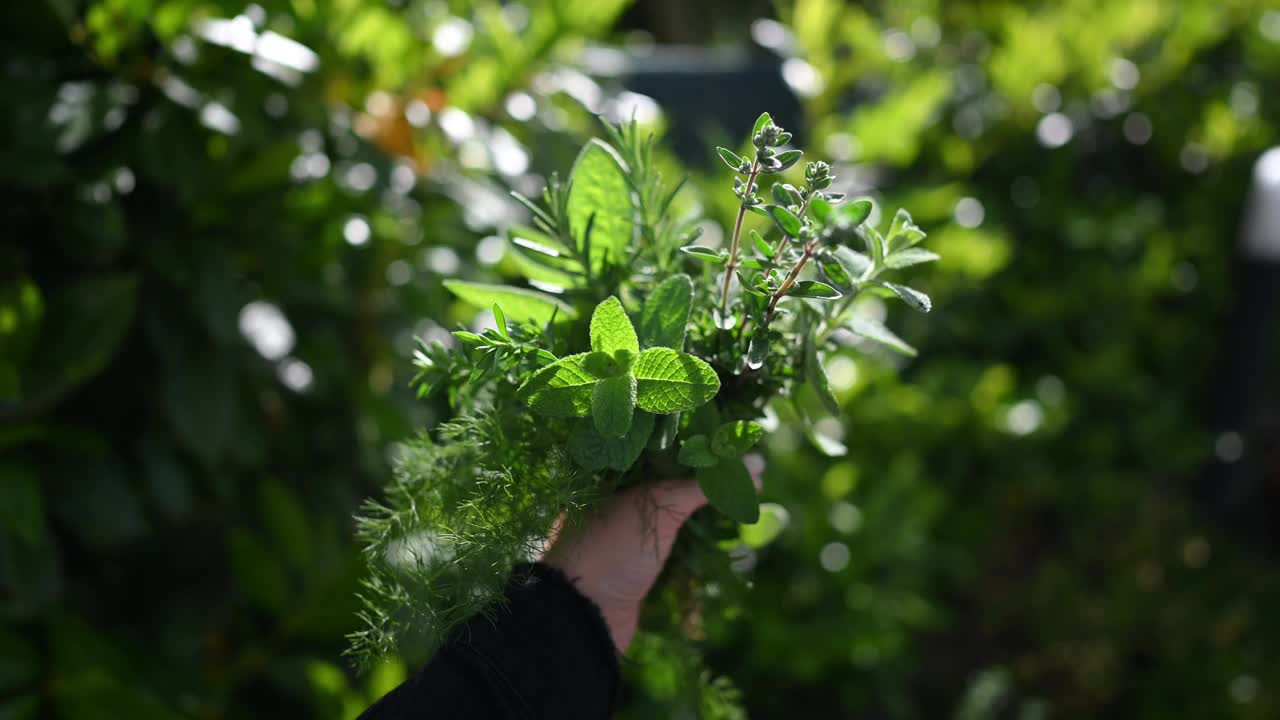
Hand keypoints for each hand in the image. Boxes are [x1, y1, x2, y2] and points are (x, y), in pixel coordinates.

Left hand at [543, 454, 764, 651]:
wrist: (581, 617)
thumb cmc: (611, 549)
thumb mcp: (659, 506)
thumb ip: (706, 484)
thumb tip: (758, 462)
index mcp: (611, 473)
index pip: (662, 445)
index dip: (700, 442)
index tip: (736, 440)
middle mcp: (617, 498)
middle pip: (673, 478)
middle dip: (711, 476)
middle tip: (753, 471)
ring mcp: (628, 533)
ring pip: (677, 512)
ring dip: (711, 509)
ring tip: (749, 498)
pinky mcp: (639, 564)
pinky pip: (677, 544)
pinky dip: (702, 540)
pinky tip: (730, 535)